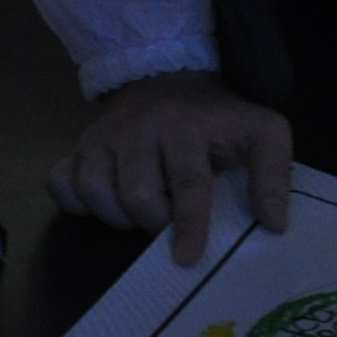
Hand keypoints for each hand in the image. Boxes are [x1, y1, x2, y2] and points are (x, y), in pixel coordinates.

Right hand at [49, 71, 291, 265]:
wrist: (165, 79)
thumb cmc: (216, 119)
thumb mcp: (261, 131)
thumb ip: (274, 174)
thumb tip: (273, 225)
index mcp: (185, 126)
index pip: (187, 181)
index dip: (188, 224)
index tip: (188, 257)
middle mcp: (137, 128)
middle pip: (137, 194)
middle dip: (154, 223)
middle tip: (167, 224)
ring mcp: (101, 136)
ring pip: (94, 191)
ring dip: (117, 217)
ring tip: (139, 215)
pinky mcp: (77, 146)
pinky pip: (61, 184)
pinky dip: (76, 204)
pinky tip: (102, 205)